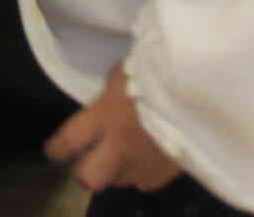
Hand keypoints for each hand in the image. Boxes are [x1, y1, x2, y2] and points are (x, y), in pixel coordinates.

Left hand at [44, 64, 182, 193]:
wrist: (198, 94)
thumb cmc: (159, 73)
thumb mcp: (125, 74)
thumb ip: (110, 93)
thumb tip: (105, 101)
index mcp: (103, 117)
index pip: (66, 143)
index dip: (56, 149)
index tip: (55, 150)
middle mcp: (117, 148)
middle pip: (87, 178)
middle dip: (87, 170)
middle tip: (93, 158)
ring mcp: (141, 166)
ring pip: (118, 181)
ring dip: (119, 169)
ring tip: (130, 150)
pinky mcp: (163, 176)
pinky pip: (145, 180)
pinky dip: (144, 171)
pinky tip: (153, 154)